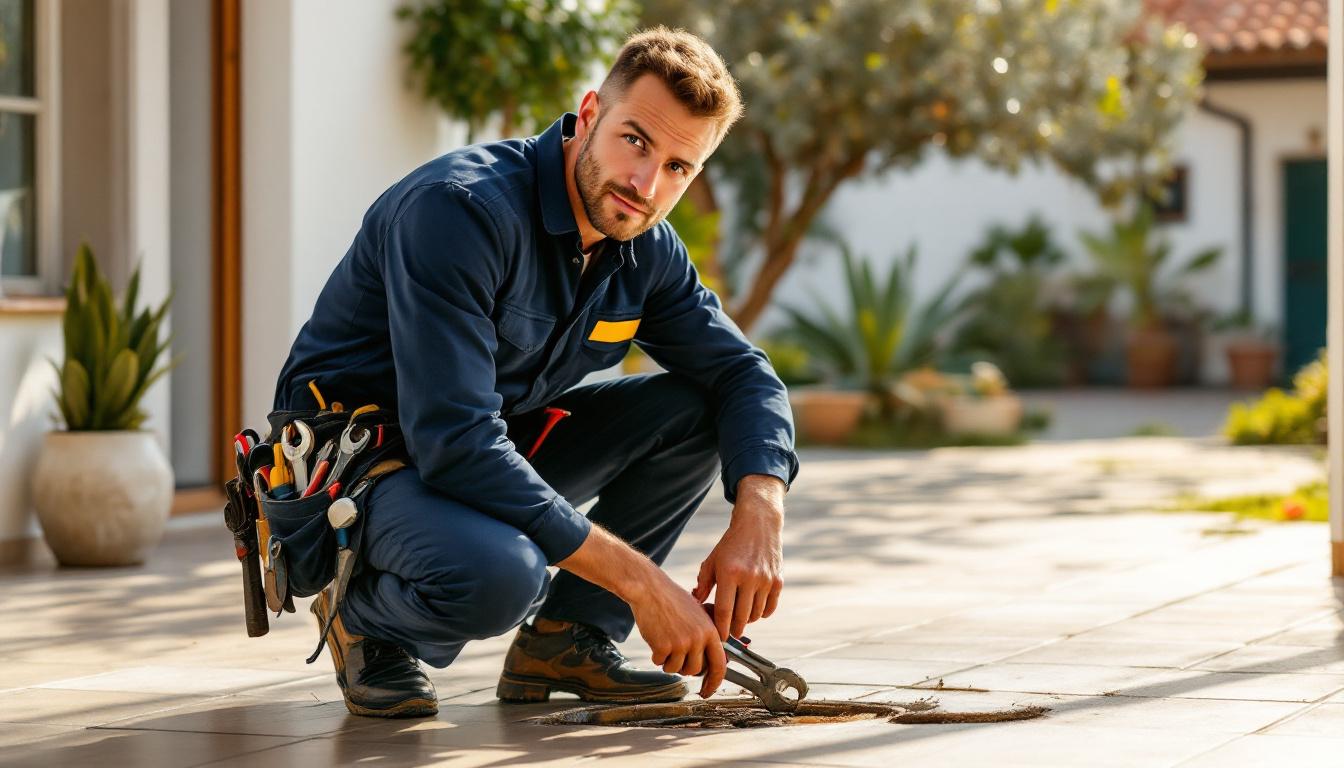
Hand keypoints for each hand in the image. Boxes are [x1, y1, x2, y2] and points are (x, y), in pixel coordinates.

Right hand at [556, 524, 725, 697]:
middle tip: (676, 651)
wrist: (650, 589)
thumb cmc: (673, 600)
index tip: (707, 691)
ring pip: (676, 669)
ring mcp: (681, 643)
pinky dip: (656, 655)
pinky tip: (655, 636)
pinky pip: (659, 663)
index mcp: (710, 631)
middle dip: (684, 665)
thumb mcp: (698, 614)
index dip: (714, 682)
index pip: (719, 665)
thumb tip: (716, 660)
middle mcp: (698, 639)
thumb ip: (707, 635)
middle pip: (694, 670)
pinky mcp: (663, 646)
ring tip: (665, 639)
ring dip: (668, 660)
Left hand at [692, 474, 784, 639]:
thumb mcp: (712, 561)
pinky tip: (753, 609)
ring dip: (747, 621)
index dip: (720, 628)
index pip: (723, 610)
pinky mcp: (778, 580)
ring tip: (739, 618)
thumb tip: (697, 606)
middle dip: (734, 630)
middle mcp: (749, 577)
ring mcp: (765, 579)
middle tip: (729, 633)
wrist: (758, 525)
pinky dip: (761, 613)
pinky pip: (769, 608)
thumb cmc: (730, 545)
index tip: (718, 638)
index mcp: (729, 572)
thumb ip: (703, 584)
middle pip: (741, 617)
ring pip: (755, 615)